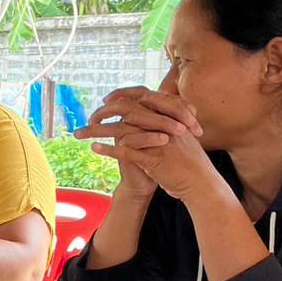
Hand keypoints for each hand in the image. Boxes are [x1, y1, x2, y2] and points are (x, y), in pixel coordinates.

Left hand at [77, 85, 218, 203]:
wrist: (202, 185)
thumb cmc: (189, 162)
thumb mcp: (180, 136)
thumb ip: (164, 123)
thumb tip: (148, 113)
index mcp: (170, 116)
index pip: (142, 96)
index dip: (122, 96)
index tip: (106, 100)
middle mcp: (164, 124)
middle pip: (126, 110)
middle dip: (103, 113)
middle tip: (88, 119)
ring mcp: (159, 141)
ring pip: (121, 129)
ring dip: (97, 131)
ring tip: (79, 134)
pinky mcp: (154, 160)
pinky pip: (126, 151)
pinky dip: (108, 149)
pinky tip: (94, 148)